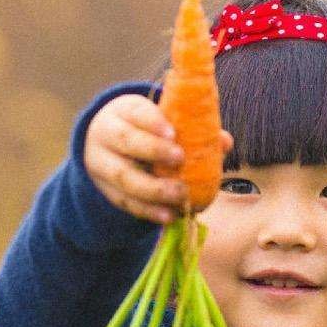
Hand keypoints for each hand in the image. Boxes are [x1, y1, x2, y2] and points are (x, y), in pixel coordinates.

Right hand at [83, 92, 231, 223]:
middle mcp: (106, 135)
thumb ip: (191, 129)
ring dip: (153, 189)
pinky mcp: (106, 190)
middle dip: (152, 150)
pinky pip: (125, 202)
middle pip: (125, 141)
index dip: (153, 122)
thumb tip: (224, 142)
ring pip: (123, 177)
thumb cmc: (143, 129)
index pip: (136, 112)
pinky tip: (168, 216)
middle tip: (180, 159)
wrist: (105, 144)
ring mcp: (101, 164)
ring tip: (180, 195)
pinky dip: (148, 211)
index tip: (173, 133)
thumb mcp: (159, 122)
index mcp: (123, 111)